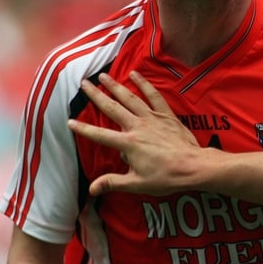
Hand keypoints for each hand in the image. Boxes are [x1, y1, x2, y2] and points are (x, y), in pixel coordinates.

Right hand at [67, 71, 216, 195]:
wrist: (193, 166)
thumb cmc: (166, 177)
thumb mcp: (137, 184)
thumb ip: (113, 183)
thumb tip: (91, 189)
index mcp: (128, 143)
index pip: (100, 135)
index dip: (83, 129)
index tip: (69, 121)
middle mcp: (137, 126)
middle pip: (112, 108)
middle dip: (96, 95)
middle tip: (83, 83)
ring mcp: (152, 118)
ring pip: (130, 98)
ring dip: (116, 86)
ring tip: (103, 75)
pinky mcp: (166, 115)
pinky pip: (153, 96)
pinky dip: (144, 84)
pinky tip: (135, 74)